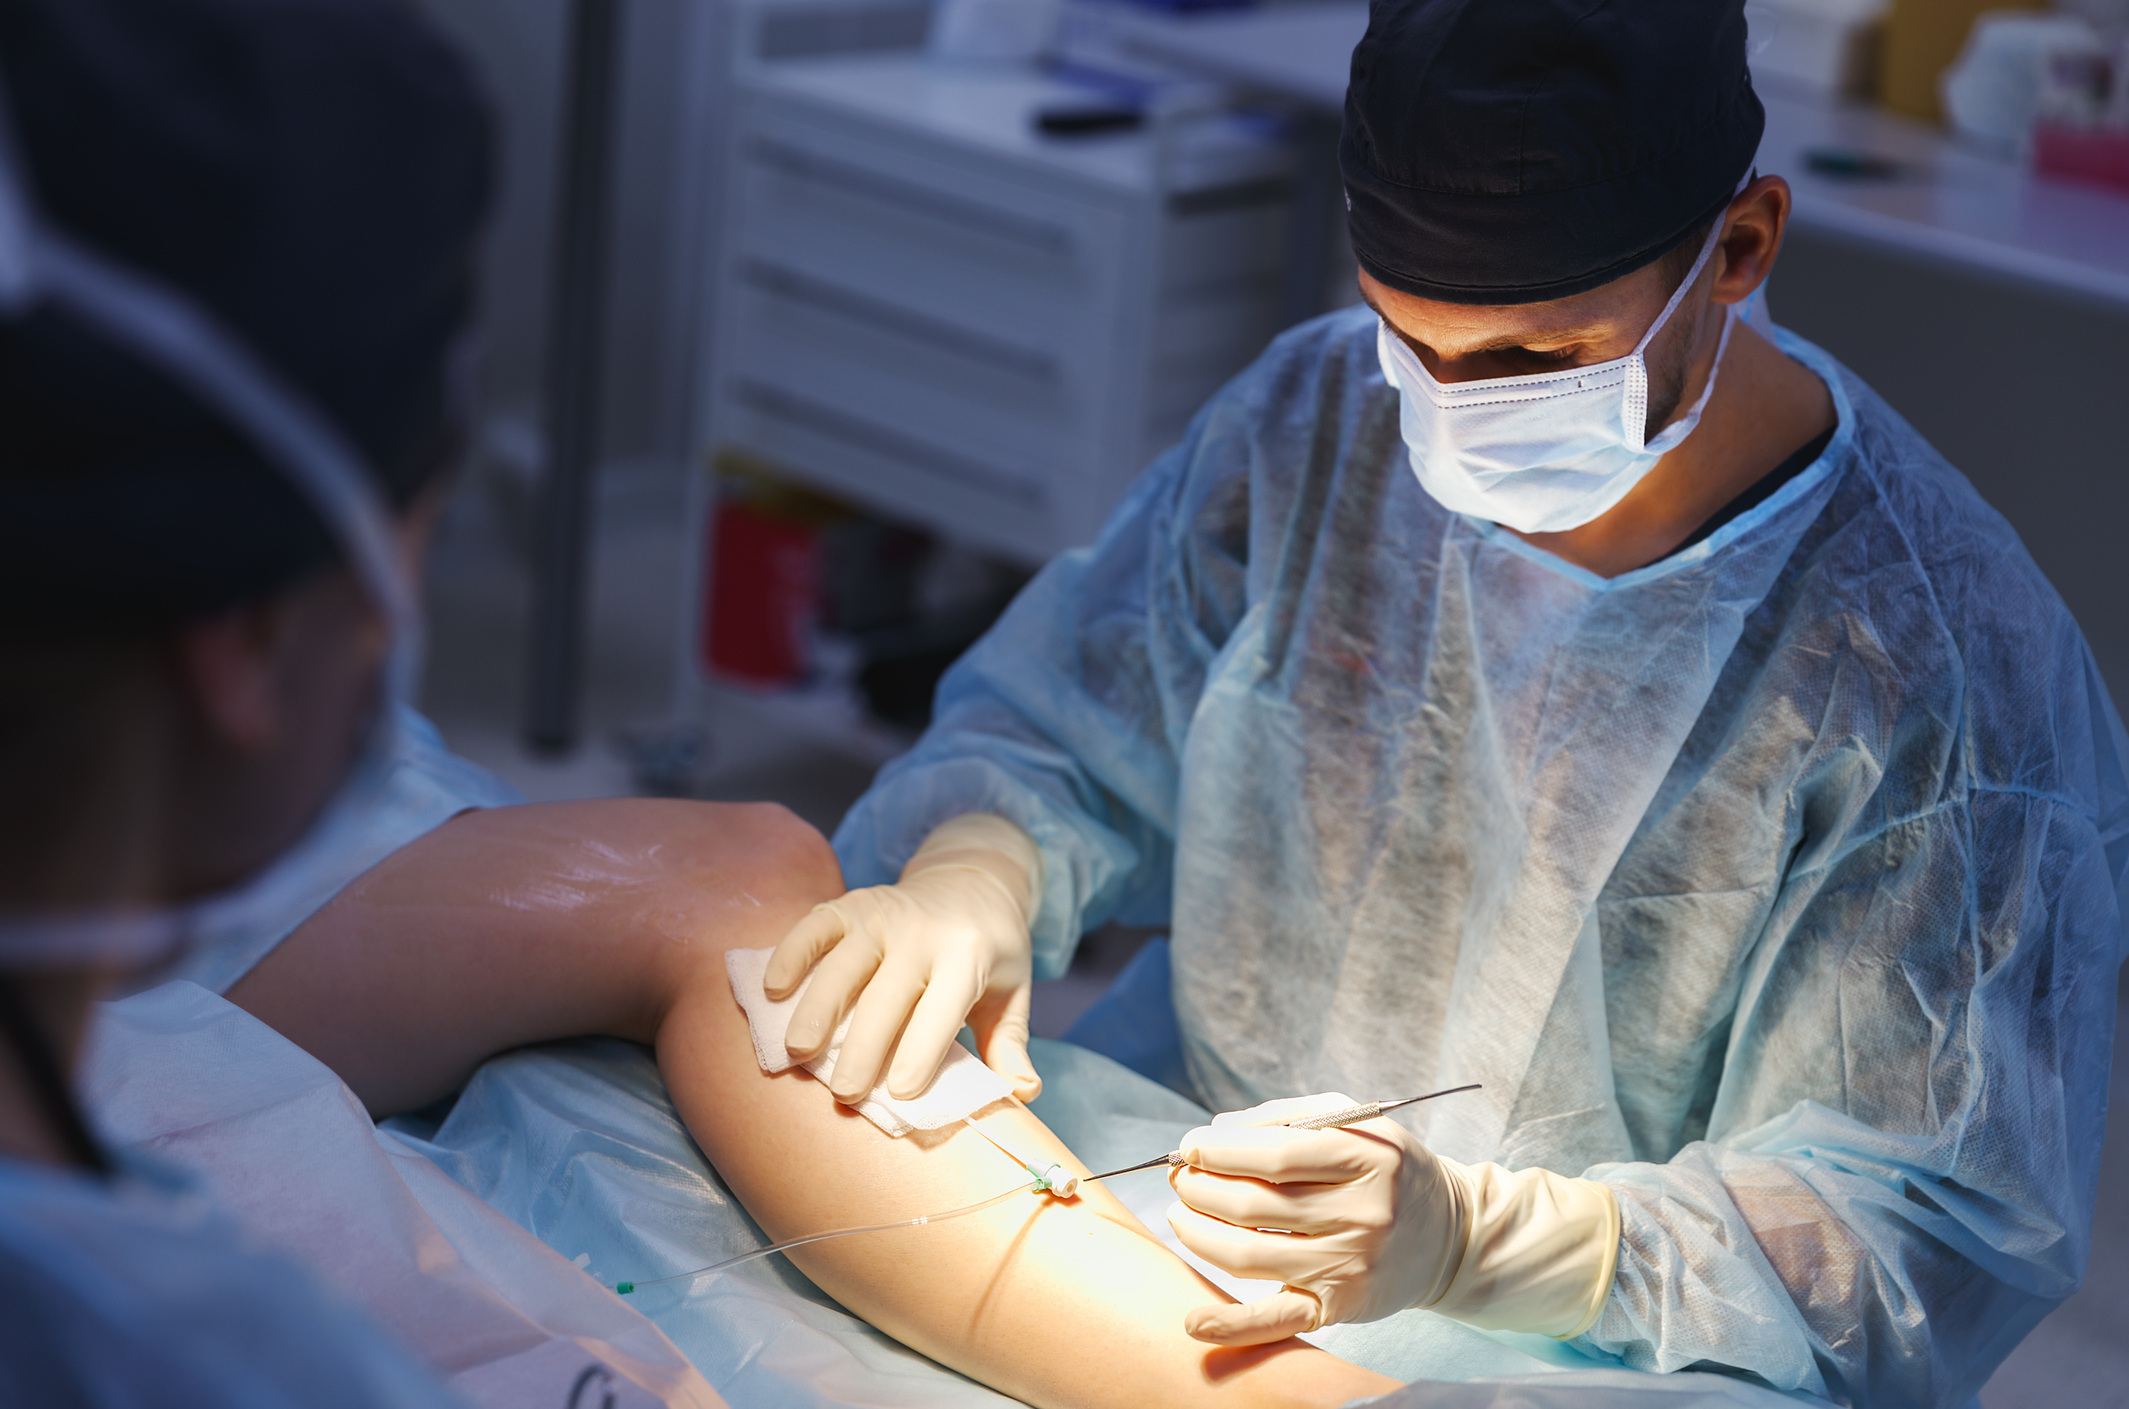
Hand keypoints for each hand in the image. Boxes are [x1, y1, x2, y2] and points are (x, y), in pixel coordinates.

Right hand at [765, 814, 1042, 1103]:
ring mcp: (884, 915)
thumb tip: (1022, 1092)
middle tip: (844, 1094)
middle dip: (864, 1045)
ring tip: (798, 1053)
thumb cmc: (992, 951)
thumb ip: (1011, 1045)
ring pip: (844, 963)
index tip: (902, 1093)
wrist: (974, 880)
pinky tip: (773, 991)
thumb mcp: (1013, 994)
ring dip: (818, 1008)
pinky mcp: (852, 904)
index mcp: (969, 955)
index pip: (943, 1008)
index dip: (923, 1050)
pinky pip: (816, 926)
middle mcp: (923, 932)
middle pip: (888, 994)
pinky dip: (792, 954)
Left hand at [1166, 1093, 1468, 1344]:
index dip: (1218, 1151)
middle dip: (1199, 1188)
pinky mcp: (1341, 1306)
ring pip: (1250, 1255)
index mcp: (1367, 1157)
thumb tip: (1215, 1132)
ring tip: (1181, 1214)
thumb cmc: (1387, 1169)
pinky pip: (1277, 1319)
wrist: (1451, 1234)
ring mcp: (1351, 1265)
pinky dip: (1231, 1325)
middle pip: (1253, 1204)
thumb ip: (1285, 1117)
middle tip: (1180, 1178)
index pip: (1273, 1155)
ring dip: (1198, 1233)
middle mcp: (1362, 1214)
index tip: (1188, 1147)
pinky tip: (1194, 1321)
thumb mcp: (1354, 1121)